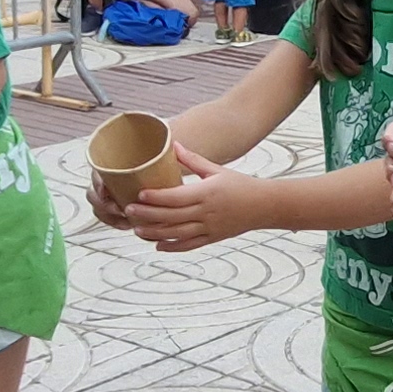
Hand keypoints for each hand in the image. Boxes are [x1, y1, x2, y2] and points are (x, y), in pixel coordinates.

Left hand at [121, 146, 252, 252]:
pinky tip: (158, 245)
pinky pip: (189, 245)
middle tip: (128, 211)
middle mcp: (206, 212)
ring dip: (155, 233)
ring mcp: (209, 228)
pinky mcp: (212, 238)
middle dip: (148, 215)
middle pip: (172, 216)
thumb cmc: (240, 185)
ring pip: (177, 233)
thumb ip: (193, 160)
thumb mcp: (216, 170)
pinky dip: (173, 246)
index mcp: (206, 193)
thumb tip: (172, 145)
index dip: (156, 197)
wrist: (264, 206)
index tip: (139, 195)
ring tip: (137, 230)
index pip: (176, 196)